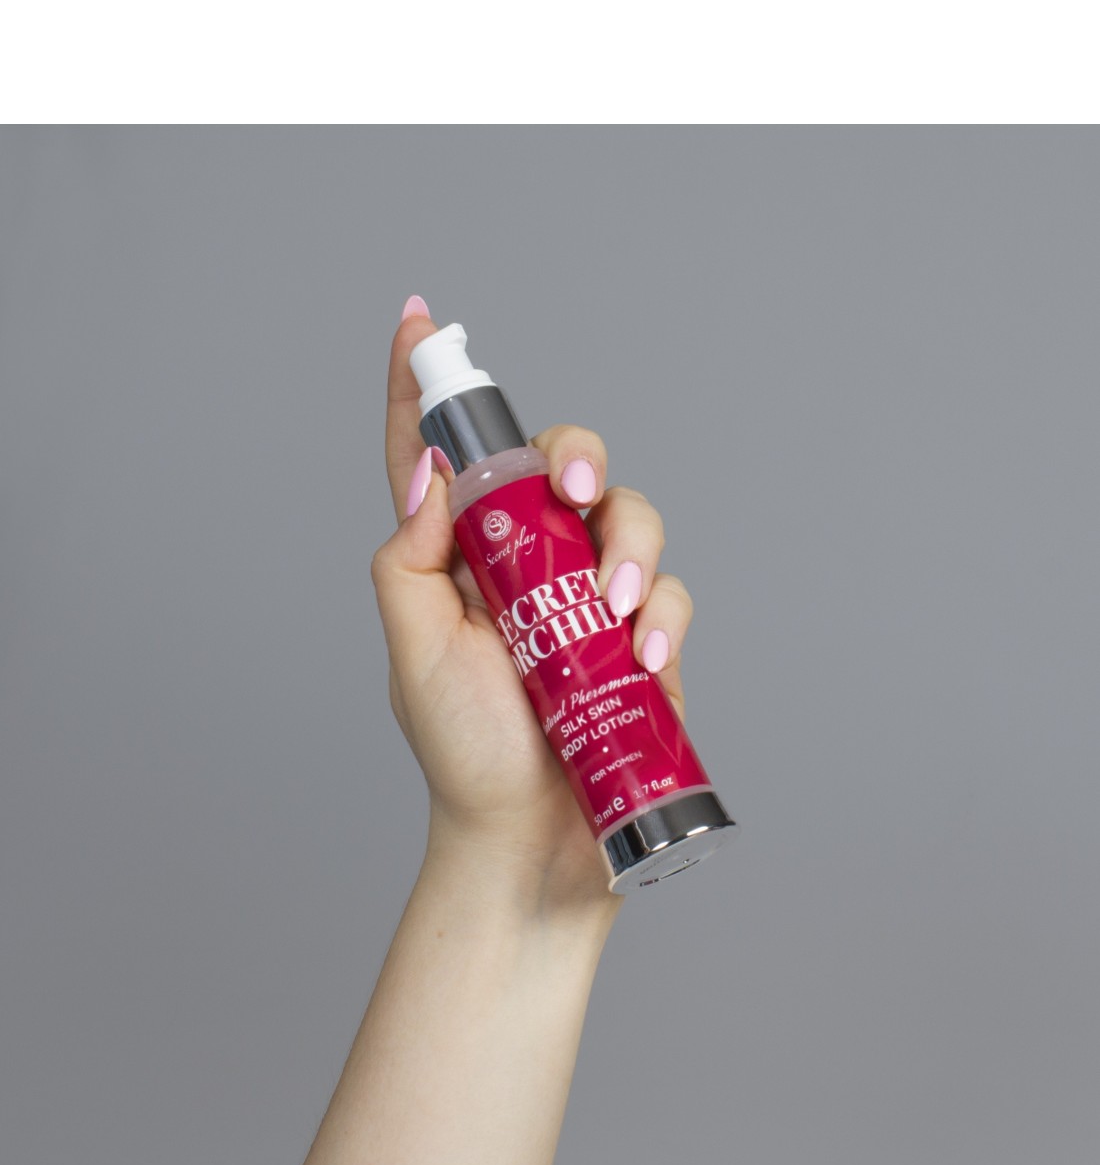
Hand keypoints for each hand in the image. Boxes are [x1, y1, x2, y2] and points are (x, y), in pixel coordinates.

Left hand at [371, 301, 696, 910]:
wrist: (533, 845)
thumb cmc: (467, 757)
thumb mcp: (416, 656)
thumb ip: (410, 558)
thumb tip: (430, 470)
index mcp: (460, 561)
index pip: (441, 457)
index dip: (428, 386)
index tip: (420, 319)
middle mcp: (527, 567)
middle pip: (561, 463)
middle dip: (576, 455)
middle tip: (570, 491)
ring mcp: (590, 602)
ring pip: (629, 516)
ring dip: (629, 545)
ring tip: (612, 610)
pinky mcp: (642, 640)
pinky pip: (669, 594)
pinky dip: (662, 615)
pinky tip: (642, 661)